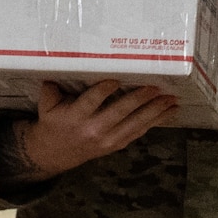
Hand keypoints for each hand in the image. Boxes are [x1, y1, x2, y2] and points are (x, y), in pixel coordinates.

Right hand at [17, 80, 178, 178]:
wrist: (56, 153)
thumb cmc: (53, 122)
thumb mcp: (46, 105)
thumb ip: (51, 87)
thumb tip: (62, 64)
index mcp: (75, 117)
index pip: (90, 102)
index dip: (103, 91)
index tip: (116, 79)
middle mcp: (93, 130)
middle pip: (118, 113)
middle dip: (138, 99)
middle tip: (155, 87)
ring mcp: (107, 140)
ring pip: (134, 124)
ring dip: (154, 111)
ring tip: (170, 99)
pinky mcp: (117, 144)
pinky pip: (138, 132)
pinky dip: (155, 122)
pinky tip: (169, 112)